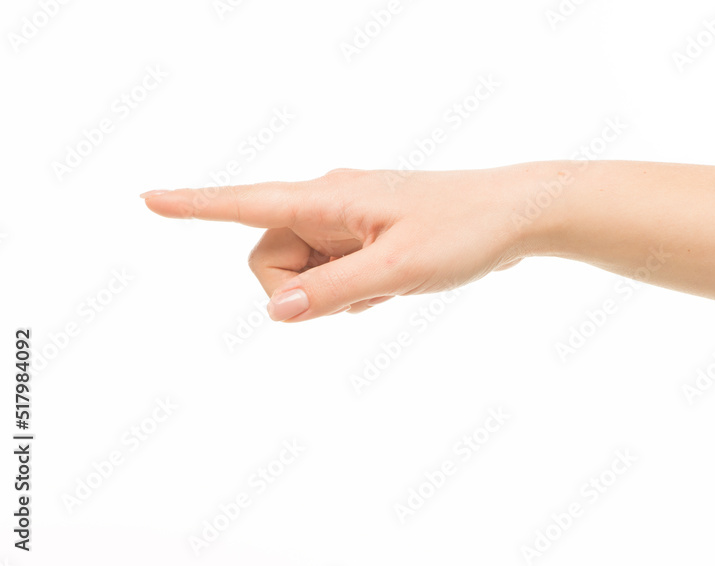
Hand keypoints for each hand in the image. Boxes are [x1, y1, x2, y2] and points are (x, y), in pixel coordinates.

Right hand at [142, 166, 540, 321]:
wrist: (518, 215)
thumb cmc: (464, 231)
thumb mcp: (398, 271)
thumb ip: (332, 292)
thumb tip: (272, 310)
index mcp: (329, 199)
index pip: (247, 204)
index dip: (195, 207)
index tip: (148, 199)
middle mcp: (330, 204)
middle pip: (274, 258)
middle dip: (302, 290)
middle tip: (362, 293)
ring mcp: (349, 221)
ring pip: (307, 272)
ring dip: (336, 293)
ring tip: (391, 284)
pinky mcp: (368, 237)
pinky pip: (337, 273)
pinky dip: (356, 290)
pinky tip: (397, 284)